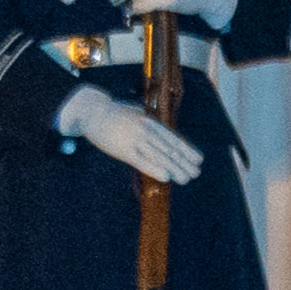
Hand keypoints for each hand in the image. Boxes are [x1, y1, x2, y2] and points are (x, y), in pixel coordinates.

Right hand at [57, 88, 203, 185]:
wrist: (92, 111)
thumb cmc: (114, 113)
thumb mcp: (136, 112)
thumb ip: (149, 120)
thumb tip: (162, 128)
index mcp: (150, 121)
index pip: (172, 138)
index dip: (186, 149)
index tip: (198, 159)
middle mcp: (146, 130)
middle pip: (168, 149)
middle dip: (183, 162)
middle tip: (196, 173)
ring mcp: (135, 139)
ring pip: (159, 156)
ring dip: (174, 168)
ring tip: (186, 179)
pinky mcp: (123, 150)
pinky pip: (142, 162)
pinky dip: (155, 169)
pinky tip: (166, 177)